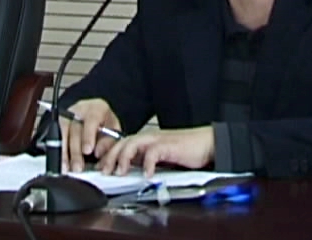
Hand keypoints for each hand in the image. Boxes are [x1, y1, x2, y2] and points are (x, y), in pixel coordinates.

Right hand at [59, 98, 121, 172]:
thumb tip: (99, 153)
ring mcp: (67, 116)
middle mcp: (80, 109)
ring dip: (65, 154)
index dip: (88, 135)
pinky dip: (59, 153)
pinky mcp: (58, 124)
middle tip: (78, 167)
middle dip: (76, 150)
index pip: (92, 119)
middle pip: (75, 129)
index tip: (88, 151)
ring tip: (68, 169)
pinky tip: (61, 164)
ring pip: (63, 135)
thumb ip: (109, 141)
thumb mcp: (112, 130)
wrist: (93, 116)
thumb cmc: (104, 124)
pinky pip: (56, 139)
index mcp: (97, 108)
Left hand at [99, 126, 214, 177]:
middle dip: (110, 156)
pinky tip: (146, 174)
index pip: (123, 143)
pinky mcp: (170, 145)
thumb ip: (149, 161)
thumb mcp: (164, 157)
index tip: (101, 167)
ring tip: (119, 172)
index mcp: (149, 140)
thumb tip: (133, 172)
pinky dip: (147, 163)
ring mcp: (160, 139)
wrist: (209, 143)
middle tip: (103, 171)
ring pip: (134, 143)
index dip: (110, 154)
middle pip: (124, 142)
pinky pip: (153, 152)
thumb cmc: (189, 150)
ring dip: (123, 157)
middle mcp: (151, 137)